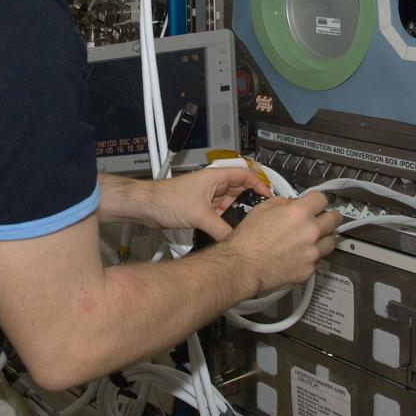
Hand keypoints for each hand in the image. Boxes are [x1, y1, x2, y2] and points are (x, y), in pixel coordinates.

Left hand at [144, 167, 272, 239]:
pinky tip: (230, 231)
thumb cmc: (166, 200)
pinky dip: (226, 220)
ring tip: (249, 224)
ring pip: (229, 203)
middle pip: (239, 190)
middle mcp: (213, 185)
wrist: (147, 207)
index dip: (259, 184)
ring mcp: (206, 197)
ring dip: (237, 212)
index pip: (245, 174)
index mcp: (215, 177)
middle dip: (250, 201)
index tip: (268, 196)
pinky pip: (219, 213)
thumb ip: (220, 229)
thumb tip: (234, 241)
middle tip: (261, 214)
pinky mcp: (200, 208)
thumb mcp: (199, 215)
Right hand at [223, 191, 341, 293]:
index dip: (318, 200)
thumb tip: (292, 204)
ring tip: (314, 238)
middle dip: (329, 217)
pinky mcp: (309, 270)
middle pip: (334, 219)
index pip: (322, 199)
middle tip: (324, 218)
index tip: (316, 204)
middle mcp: (311, 232)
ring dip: (324, 238)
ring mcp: (312, 253)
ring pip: (331, 241)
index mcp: (300, 213)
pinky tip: (299, 256)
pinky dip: (311, 257)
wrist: (242, 266)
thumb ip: (283, 203)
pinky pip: (317, 260)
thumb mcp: (262, 209)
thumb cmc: (248, 239)